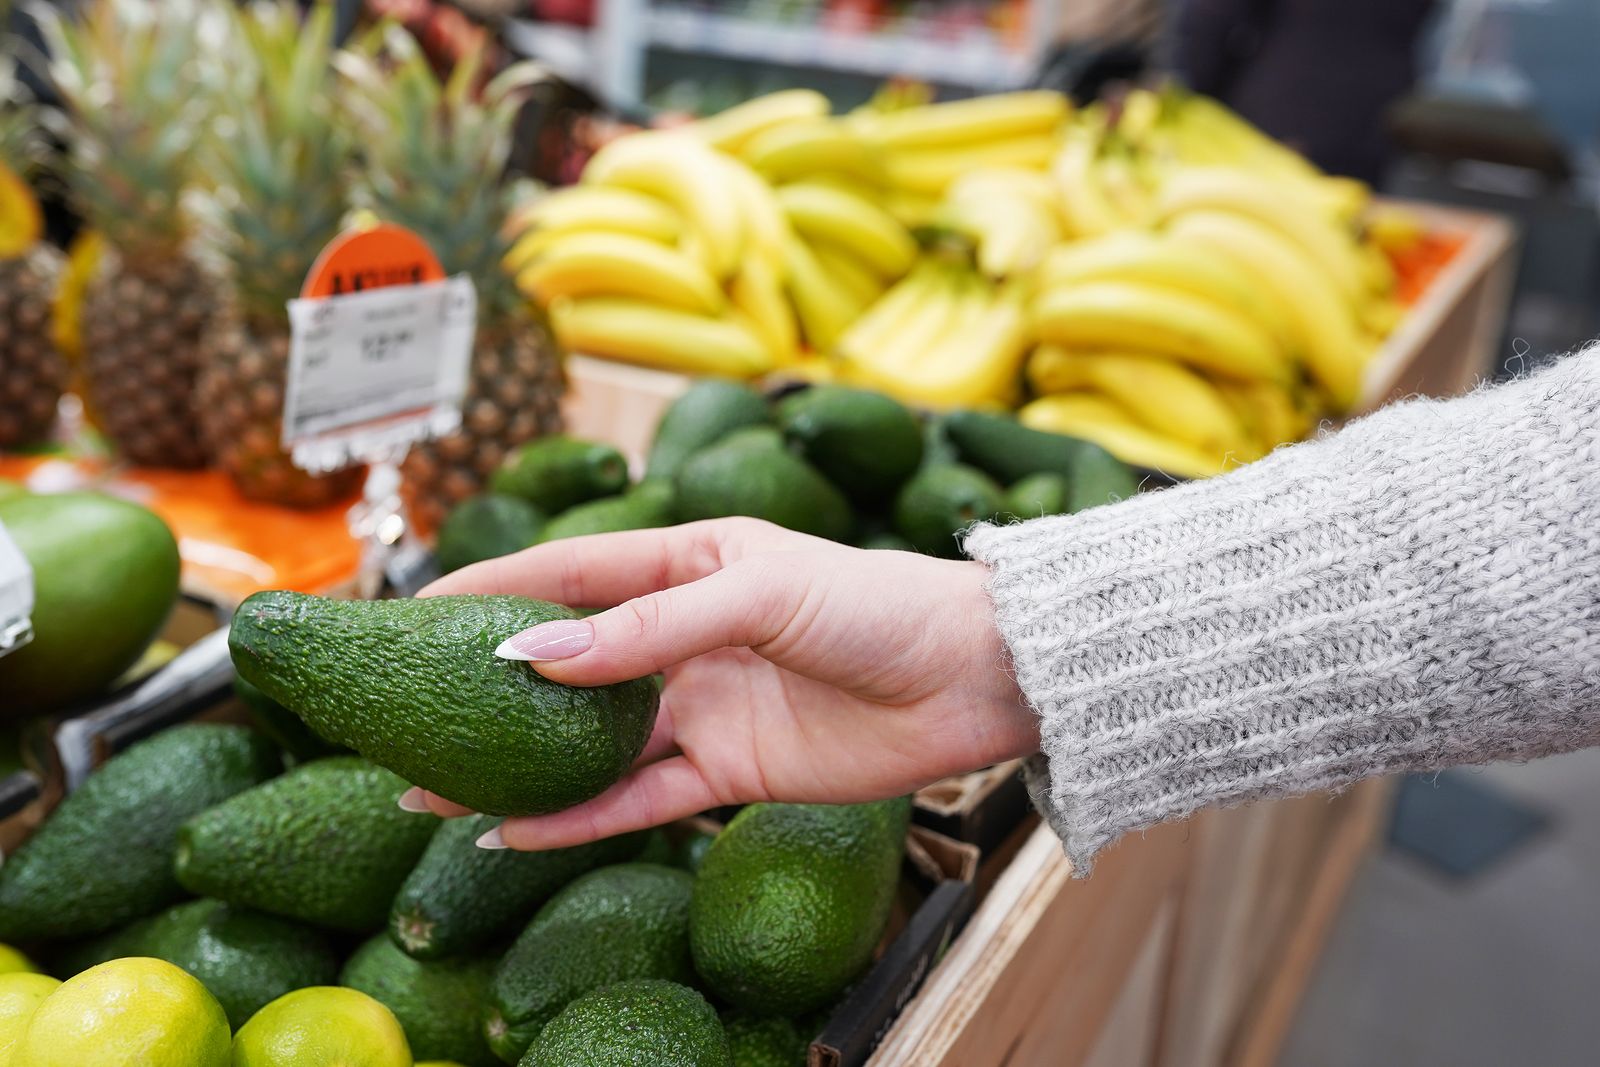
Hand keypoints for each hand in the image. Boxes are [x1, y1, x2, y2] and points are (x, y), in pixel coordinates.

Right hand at [413, 518, 1035, 849]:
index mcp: (688, 563)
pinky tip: (513, 834)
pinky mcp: (729, 772)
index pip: (568, 573)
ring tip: (427, 789)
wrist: (972, 676)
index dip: (490, 592)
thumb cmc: (878, 603)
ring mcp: (703, 707)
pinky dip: (578, 818)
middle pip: (566, 665)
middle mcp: (684, 635)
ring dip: (515, 766)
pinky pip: (638, 799)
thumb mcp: (759, 591)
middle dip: (485, 687)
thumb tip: (533, 656)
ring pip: (588, 742)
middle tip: (403, 711)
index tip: (412, 614)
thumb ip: (649, 626)